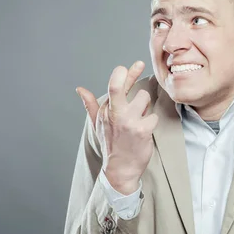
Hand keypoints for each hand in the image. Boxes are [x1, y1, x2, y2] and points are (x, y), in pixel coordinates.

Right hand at [76, 61, 158, 194]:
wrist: (120, 170)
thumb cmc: (111, 145)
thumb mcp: (97, 125)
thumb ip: (91, 105)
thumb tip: (80, 89)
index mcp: (105, 111)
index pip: (114, 86)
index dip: (126, 72)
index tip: (138, 64)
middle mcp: (114, 114)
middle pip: (120, 86)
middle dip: (131, 75)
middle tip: (141, 66)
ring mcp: (128, 121)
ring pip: (144, 99)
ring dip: (145, 108)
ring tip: (139, 120)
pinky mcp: (141, 130)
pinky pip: (153, 116)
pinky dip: (151, 123)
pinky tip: (144, 132)